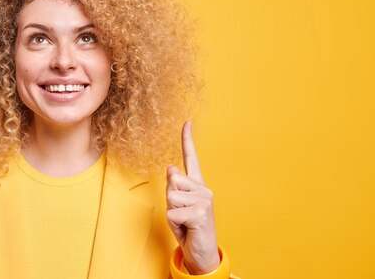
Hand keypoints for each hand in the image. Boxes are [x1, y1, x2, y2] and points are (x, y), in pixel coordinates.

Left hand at [166, 121, 219, 274]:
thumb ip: (175, 186)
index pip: (191, 158)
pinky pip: (173, 212)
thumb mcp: (177, 205)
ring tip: (184, 221)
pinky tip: (187, 228)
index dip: (188, 139)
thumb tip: (171, 167)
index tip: (187, 122)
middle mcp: (203, 188)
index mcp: (197, 184)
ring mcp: (204, 200)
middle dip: (170, 199)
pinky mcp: (200, 213)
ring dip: (172, 212)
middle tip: (181, 214)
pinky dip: (174, 223)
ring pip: (171, 196)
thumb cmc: (188, 227)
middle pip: (172, 180)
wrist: (201, 253)